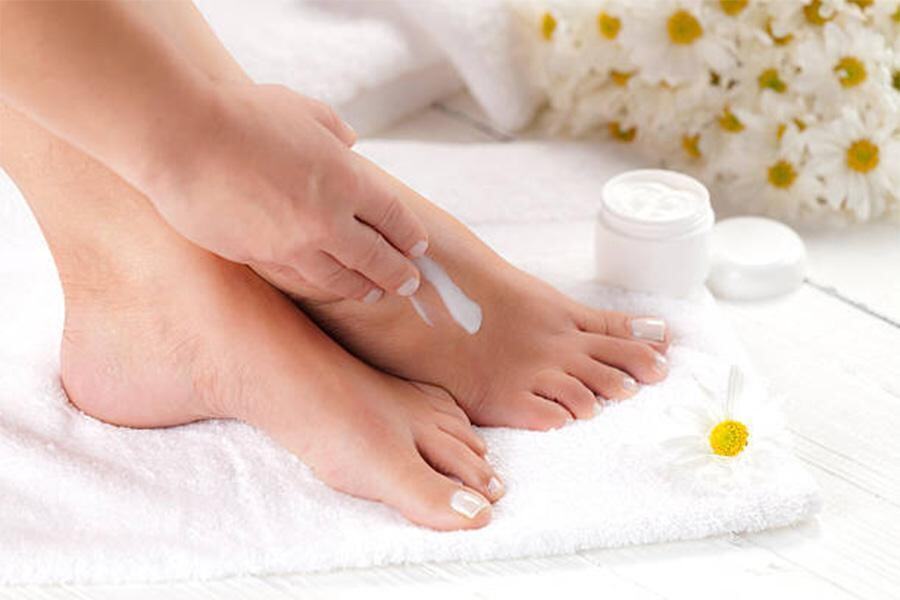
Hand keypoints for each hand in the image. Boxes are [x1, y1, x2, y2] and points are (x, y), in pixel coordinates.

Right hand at [142, 83, 427, 301]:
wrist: (182, 136)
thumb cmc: (241, 113)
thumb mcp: (301, 109)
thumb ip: (333, 129)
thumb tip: (350, 144)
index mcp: (346, 179)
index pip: (393, 217)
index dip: (410, 235)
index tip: (418, 246)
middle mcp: (327, 219)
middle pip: (376, 257)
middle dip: (399, 273)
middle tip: (410, 283)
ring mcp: (292, 244)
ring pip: (340, 278)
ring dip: (364, 287)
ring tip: (375, 293)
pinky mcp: (259, 257)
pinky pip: (301, 278)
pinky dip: (323, 284)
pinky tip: (330, 285)